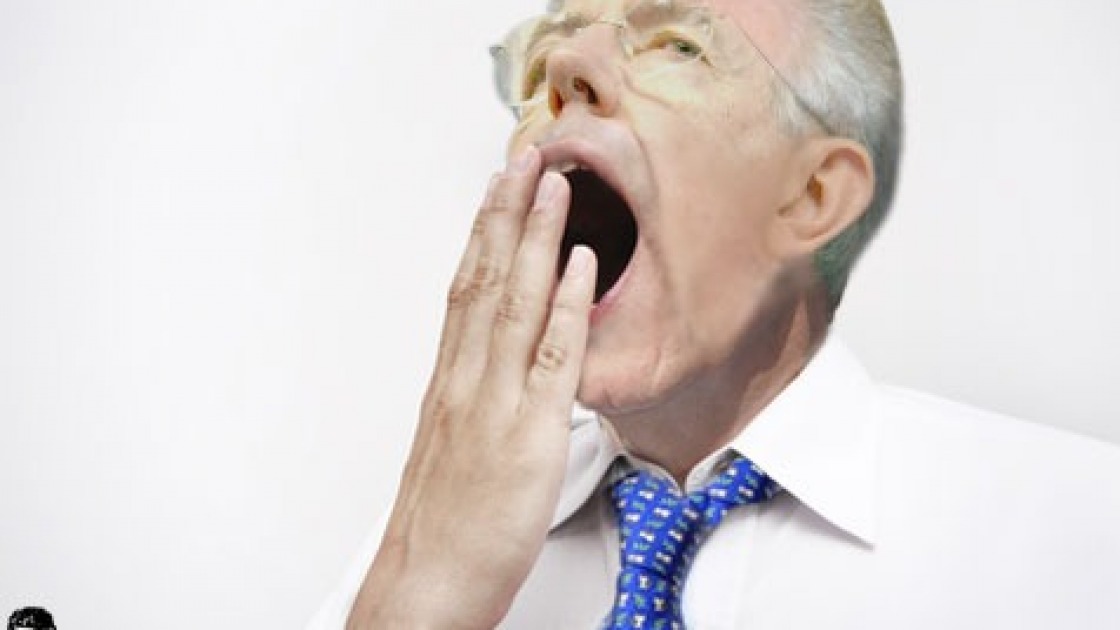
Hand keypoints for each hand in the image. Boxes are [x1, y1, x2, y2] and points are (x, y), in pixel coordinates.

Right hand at [347, 146, 596, 628]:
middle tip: (522, 158)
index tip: (496, 190)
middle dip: (505, 213)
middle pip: (483, 279)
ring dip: (534, 236)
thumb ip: (474, 404)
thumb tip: (498, 376)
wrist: (424, 588)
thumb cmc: (441, 529)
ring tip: (550, 183)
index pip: (464, 290)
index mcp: (449, 384)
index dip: (483, 234)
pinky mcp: (527, 432)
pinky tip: (579, 264)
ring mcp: (493, 402)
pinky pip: (551, 355)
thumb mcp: (452, 451)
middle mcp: (465, 381)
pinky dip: (565, 303)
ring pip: (512, 301)